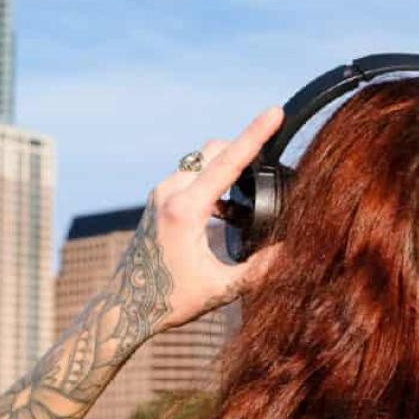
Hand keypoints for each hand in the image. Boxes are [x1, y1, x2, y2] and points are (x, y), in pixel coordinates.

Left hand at [120, 106, 285, 332]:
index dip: (255, 135)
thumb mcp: (221, 289)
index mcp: (185, 210)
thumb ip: (258, 269)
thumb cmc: (171, 300)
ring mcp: (160, 193)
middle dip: (243, 150)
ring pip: (201, 161)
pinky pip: (190, 175)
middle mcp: (169, 193)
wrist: (126, 306)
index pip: (228, 162)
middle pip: (214, 151)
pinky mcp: (157, 199)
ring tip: (246, 196)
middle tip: (269, 164)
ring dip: (226, 168)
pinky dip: (212, 181)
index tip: (275, 111)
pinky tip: (224, 210)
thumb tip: (291, 250)